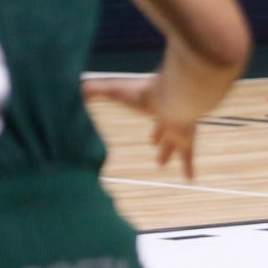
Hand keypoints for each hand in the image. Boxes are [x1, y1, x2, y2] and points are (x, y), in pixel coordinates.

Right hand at [82, 77, 197, 179]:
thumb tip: (77, 88)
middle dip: (158, 136)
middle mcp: (168, 115)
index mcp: (153, 103)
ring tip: (162, 163)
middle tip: (154, 143)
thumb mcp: (115, 90)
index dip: (139, 117)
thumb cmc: (143, 93)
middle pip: (162, 128)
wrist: (173, 95)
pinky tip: (190, 179)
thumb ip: (96, 89)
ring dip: (168, 153)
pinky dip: (188, 167)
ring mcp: (179, 127)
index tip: (139, 124)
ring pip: (175, 143)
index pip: (147, 110)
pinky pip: (188, 155)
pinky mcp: (186, 138)